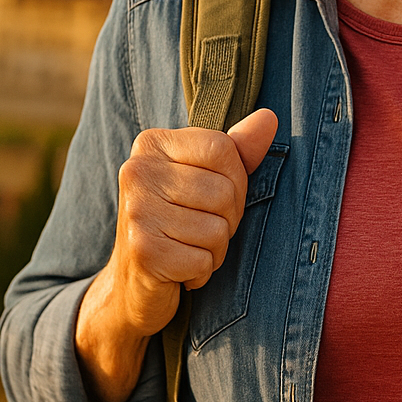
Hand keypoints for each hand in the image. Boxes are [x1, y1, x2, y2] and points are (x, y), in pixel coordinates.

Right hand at [75, 108, 277, 401]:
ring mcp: (137, 212)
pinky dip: (201, 272)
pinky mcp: (143, 251)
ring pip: (217, 230)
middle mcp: (137, 172)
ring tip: (189, 249)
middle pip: (224, 191)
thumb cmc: (177, 221)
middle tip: (201, 230)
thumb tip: (269, 118)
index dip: (236, 180)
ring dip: (214, 250)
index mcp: (152, 144)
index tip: (218, 199)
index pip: (222, 149)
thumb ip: (237, 150)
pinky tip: (180, 269)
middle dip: (227, 220)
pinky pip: (203, 260)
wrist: (131, 283)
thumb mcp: (205, 178)